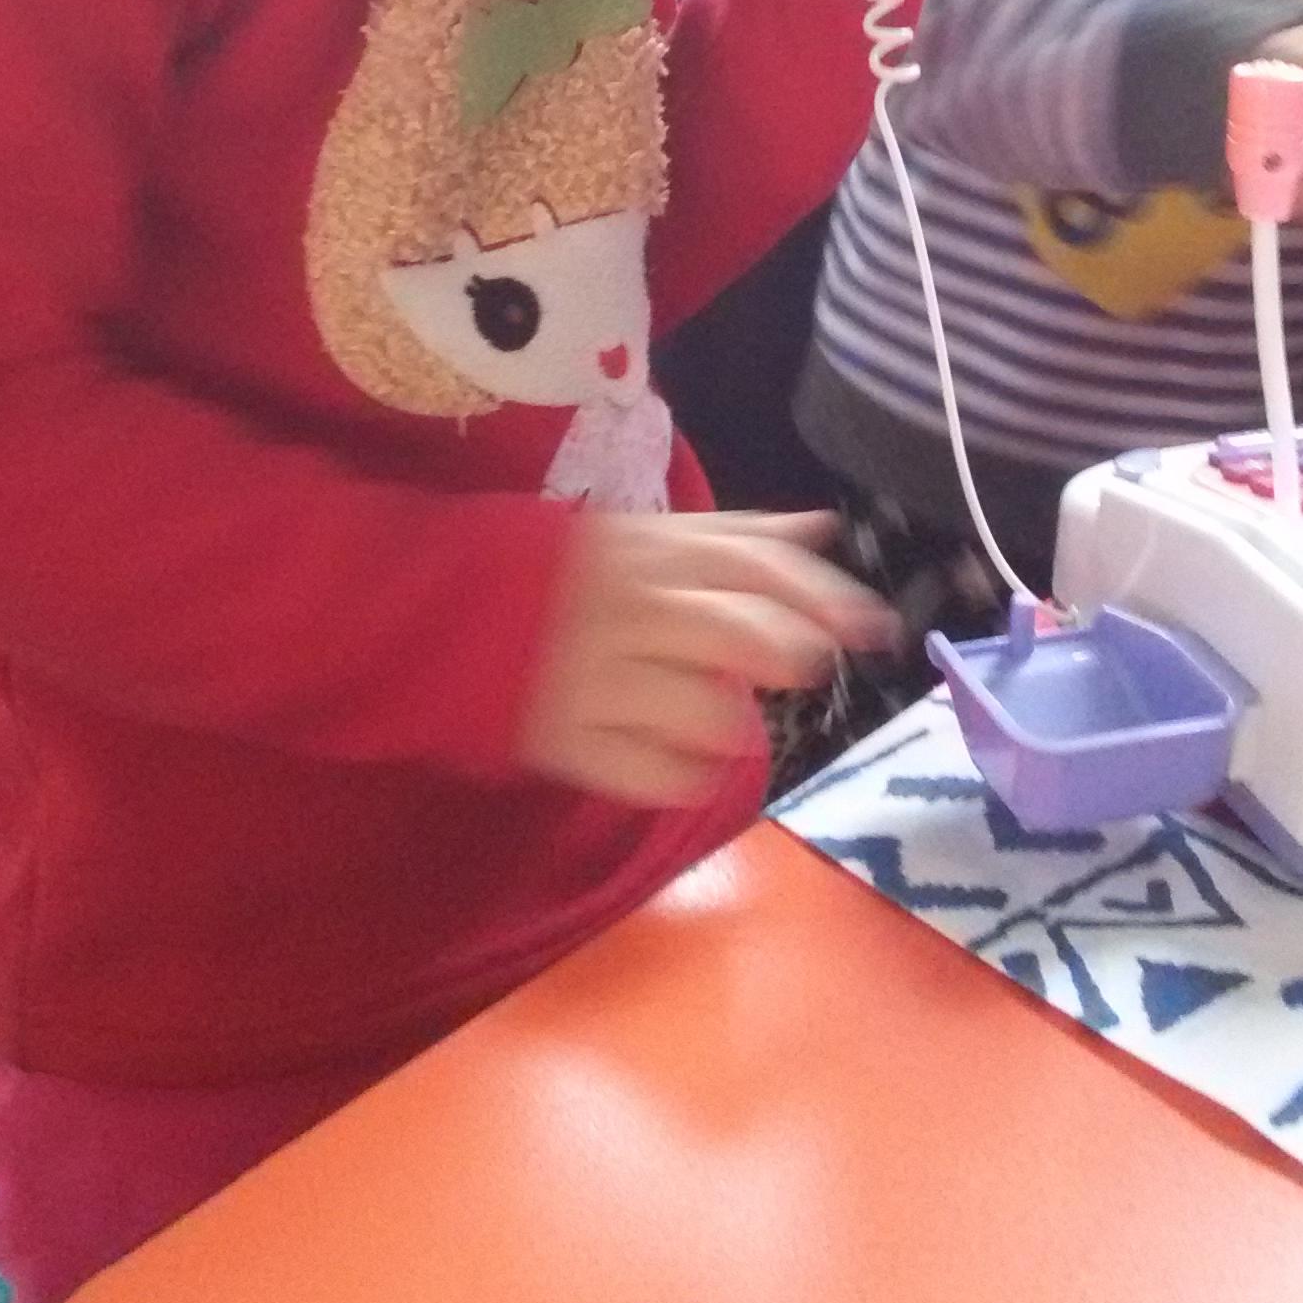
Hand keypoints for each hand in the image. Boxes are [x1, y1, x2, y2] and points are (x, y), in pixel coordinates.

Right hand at [519, 509, 898, 810]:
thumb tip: (823, 527)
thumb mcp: (640, 532)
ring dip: (733, 721)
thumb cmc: (556, 568)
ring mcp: (595, 679)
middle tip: (801, 669)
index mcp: (648, 551)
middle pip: (738, 636)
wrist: (429, 608)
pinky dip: (683, 774)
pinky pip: (650, 774)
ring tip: (720, 715)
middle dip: (789, 656)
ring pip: (703, 713)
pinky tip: (681, 760)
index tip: (874, 628)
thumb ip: (733, 534)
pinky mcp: (564, 741)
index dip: (824, 598)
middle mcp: (629, 610)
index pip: (756, 568)